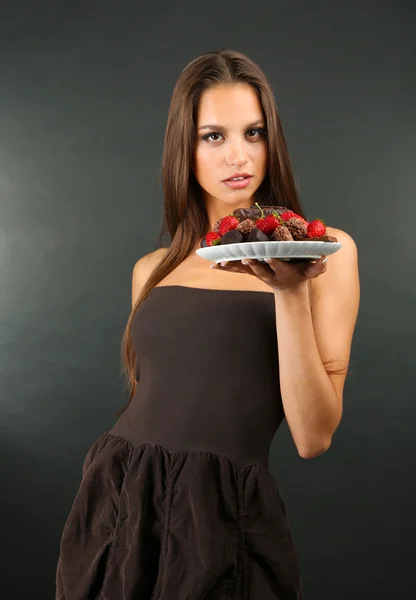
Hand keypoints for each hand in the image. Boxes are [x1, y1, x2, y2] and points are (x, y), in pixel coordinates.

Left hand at [210, 256, 327, 292]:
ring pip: (243, 270)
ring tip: (218, 262)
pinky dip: (225, 267)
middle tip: (243, 259)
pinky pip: (236, 270)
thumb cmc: (303, 274)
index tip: (268, 256)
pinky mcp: (251, 272)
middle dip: (251, 264)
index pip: (278, 266)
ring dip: (232, 266)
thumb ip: (318, 265)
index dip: (273, 262)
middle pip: (258, 269)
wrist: (290, 288)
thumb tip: (324, 259)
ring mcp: (258, 273)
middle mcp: (269, 274)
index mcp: (283, 272)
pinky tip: (212, 264)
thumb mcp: (313, 271)